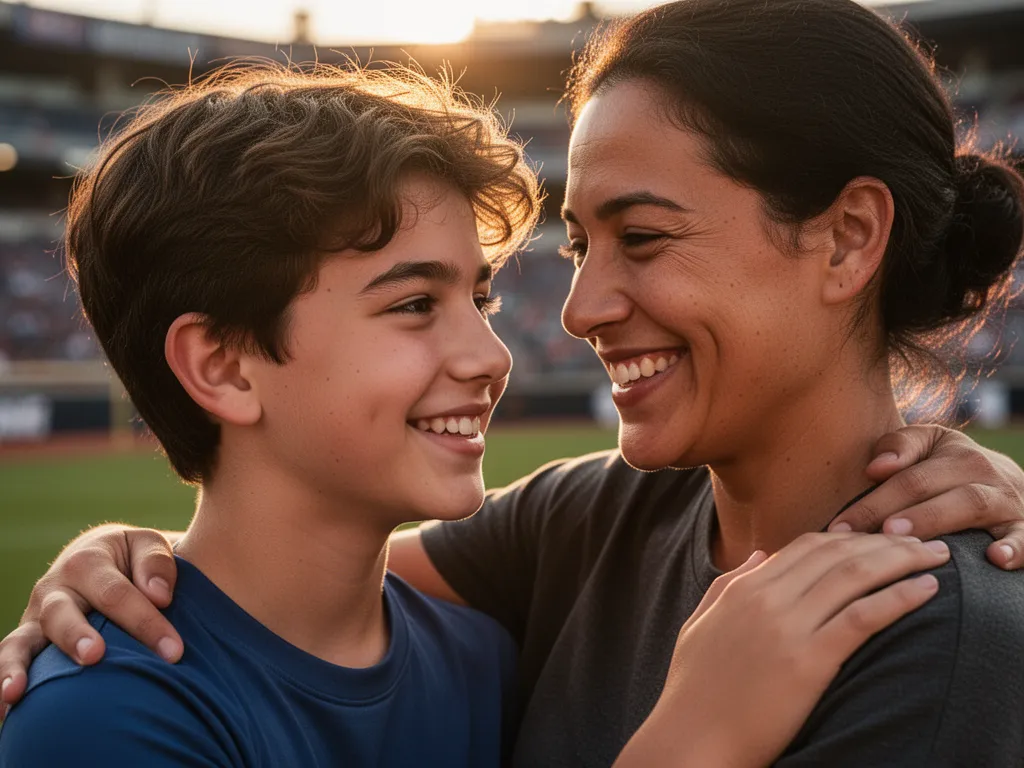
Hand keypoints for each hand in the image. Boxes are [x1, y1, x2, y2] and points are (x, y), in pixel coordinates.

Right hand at [0, 525, 181, 719]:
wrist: (101, 556)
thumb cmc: (132, 558)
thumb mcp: (147, 545)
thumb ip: (156, 563)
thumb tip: (160, 596)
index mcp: (88, 561)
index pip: (117, 594)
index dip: (146, 623)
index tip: (174, 652)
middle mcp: (55, 589)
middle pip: (62, 613)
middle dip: (78, 636)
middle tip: (95, 656)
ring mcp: (37, 616)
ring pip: (21, 641)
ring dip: (18, 666)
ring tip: (18, 692)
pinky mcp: (29, 640)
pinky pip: (9, 658)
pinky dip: (2, 680)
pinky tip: (6, 712)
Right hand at [614, 532, 948, 767]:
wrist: (692, 740)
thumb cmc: (694, 690)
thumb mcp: (699, 624)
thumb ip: (727, 584)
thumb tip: (759, 554)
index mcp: (743, 588)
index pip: (807, 546)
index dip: (851, 538)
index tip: (881, 541)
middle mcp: (767, 598)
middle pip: (837, 553)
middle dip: (885, 541)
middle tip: (922, 541)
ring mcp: (788, 628)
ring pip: (855, 575)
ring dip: (902, 560)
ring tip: (935, 557)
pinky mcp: (809, 662)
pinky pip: (864, 616)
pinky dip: (900, 597)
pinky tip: (926, 589)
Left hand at [828, 425, 1023, 568]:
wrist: (1015, 485)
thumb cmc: (955, 471)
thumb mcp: (931, 447)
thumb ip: (900, 447)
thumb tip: (876, 467)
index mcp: (951, 451)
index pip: (906, 475)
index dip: (871, 500)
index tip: (839, 526)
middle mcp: (981, 470)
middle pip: (931, 487)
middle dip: (896, 510)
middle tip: (870, 533)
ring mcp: (1007, 500)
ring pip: (970, 504)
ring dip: (937, 520)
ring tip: (909, 542)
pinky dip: (1016, 547)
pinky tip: (995, 559)